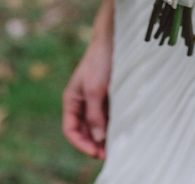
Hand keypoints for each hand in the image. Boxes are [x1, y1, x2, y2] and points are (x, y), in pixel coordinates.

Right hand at [63, 0, 113, 158]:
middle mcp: (83, 103)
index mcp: (72, 100)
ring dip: (105, 138)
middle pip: (84, 132)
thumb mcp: (95, 89)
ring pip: (98, 127)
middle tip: (110, 155)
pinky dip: (114, 127)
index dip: (81, 144)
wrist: (114, 39)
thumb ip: (94, 115)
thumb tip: (97, 139)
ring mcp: (96, 101)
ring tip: (118, 147)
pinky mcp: (109, 98)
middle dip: (94, 145)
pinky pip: (109, 118)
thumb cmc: (100, 61)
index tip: (97, 153)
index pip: (71, 130)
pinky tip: (124, 132)